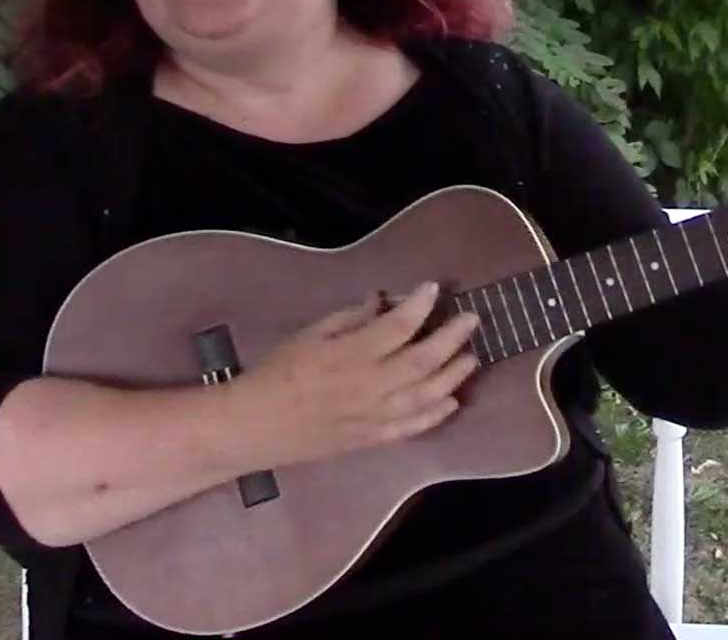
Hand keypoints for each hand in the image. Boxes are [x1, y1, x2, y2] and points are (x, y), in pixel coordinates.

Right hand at [240, 281, 479, 468]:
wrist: (255, 426)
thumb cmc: (278, 373)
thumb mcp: (309, 334)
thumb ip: (350, 318)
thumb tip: (382, 301)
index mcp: (350, 355)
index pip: (397, 327)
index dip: (420, 305)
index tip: (433, 288)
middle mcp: (369, 386)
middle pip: (423, 361)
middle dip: (452, 338)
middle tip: (472, 319)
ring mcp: (374, 416)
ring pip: (426, 396)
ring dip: (453, 376)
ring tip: (471, 358)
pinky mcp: (372, 439)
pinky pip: (412, 428)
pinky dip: (435, 415)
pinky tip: (451, 401)